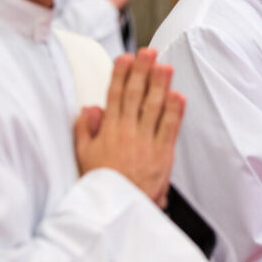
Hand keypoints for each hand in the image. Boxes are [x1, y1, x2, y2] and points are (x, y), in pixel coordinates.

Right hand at [74, 47, 183, 207]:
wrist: (118, 210)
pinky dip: (174, 111)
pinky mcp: (163, 153)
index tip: (125, 58)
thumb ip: (84, 130)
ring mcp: (146, 141)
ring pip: (154, 106)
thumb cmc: (102, 184)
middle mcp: (127, 132)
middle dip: (142, 71)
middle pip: (135, 95)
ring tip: (164, 66)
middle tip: (148, 52)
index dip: (120, 75)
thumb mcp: (83, 156)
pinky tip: (178, 95)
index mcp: (108, 131)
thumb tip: (89, 108)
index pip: (114, 95)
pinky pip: (170, 128)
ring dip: (160, 84)